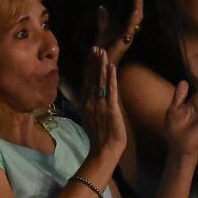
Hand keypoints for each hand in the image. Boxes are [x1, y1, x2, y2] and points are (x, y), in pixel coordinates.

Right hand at [81, 47, 127, 161]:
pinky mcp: (111, 108)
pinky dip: (111, 77)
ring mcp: (100, 104)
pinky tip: (111, 66)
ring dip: (102, 65)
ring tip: (103, 52)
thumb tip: (90, 95)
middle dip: (94, 61)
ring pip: (101, 80)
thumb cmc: (100, 137)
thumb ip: (91, 105)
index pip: (87, 80)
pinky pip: (111, 90)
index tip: (91, 54)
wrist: (104, 150)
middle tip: (96, 47)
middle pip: (92, 77)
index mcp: (86, 103)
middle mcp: (91, 101)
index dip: (89, 66)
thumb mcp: (92, 118)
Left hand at [96, 0, 143, 65]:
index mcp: (125, 30)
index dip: (136, 3)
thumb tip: (102, 8)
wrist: (99, 61)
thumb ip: (103, 20)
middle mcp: (129, 33)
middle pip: (138, 16)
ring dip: (137, 8)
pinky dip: (133, 19)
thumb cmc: (102, 49)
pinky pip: (131, 29)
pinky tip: (134, 11)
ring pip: (136, 20)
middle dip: (139, 3)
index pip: (134, 14)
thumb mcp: (102, 31)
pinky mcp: (123, 41)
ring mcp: (127, 37)